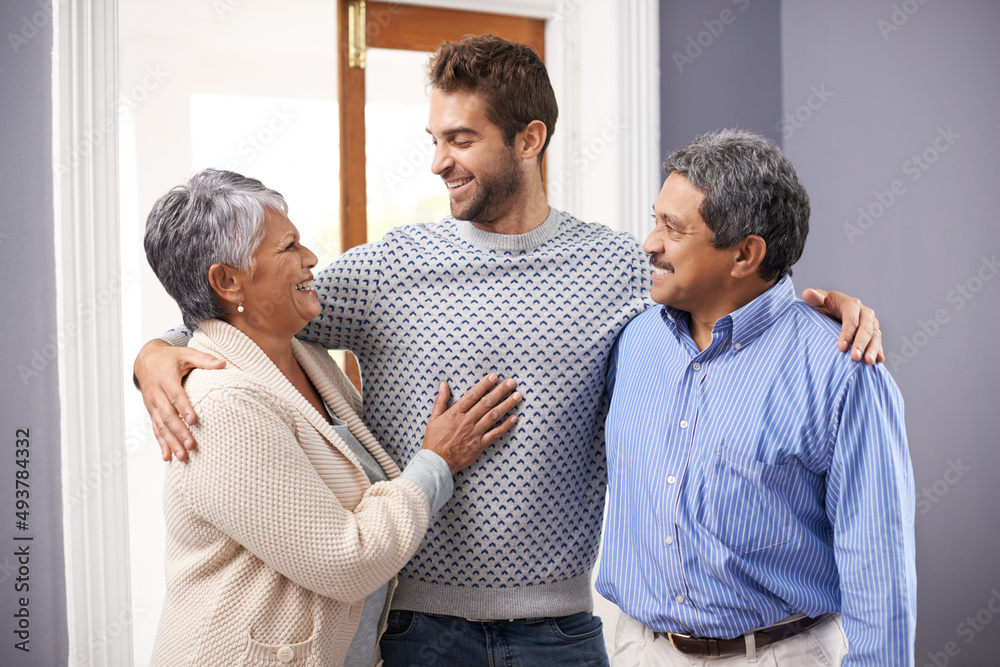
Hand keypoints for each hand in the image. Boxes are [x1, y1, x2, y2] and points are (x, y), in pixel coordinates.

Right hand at [134, 339, 225, 460]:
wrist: (145, 360)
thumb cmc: (169, 358)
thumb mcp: (186, 354)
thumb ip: (204, 360)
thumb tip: (223, 364)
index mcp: (166, 379)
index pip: (175, 395)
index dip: (184, 408)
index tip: (194, 420)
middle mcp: (156, 394)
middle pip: (167, 415)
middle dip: (179, 431)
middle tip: (191, 445)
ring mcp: (152, 404)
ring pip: (161, 426)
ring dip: (171, 442)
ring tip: (182, 456)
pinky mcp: (151, 411)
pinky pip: (155, 429)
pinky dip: (161, 443)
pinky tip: (167, 456)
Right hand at [421, 374, 522, 473]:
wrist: (437, 463)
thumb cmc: (434, 440)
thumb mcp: (434, 418)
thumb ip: (440, 400)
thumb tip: (444, 384)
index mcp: (455, 413)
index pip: (472, 395)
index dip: (484, 385)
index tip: (494, 376)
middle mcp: (467, 421)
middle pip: (486, 403)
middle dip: (500, 391)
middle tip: (512, 382)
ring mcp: (474, 433)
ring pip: (493, 416)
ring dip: (507, 405)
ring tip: (518, 396)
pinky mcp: (479, 445)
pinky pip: (495, 434)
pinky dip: (505, 426)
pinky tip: (514, 418)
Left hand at [802, 288, 882, 364]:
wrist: (834, 309)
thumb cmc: (825, 305)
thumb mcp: (818, 300)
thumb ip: (813, 297)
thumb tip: (807, 293)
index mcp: (851, 304)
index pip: (851, 319)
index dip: (847, 333)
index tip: (841, 347)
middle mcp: (865, 312)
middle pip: (865, 328)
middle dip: (860, 343)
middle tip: (855, 357)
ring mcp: (871, 322)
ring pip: (875, 335)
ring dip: (872, 349)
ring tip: (868, 362)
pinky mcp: (874, 332)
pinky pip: (878, 341)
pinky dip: (878, 350)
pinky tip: (878, 361)